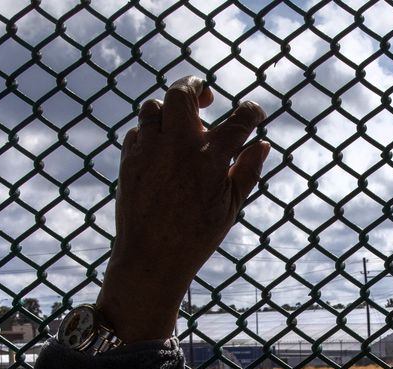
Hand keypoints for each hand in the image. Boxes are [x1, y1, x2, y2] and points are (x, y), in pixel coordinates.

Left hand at [96, 77, 270, 340]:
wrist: (151, 259)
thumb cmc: (196, 237)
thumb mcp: (230, 207)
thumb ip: (247, 171)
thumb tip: (263, 144)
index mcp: (210, 159)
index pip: (239, 120)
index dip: (251, 111)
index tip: (254, 114)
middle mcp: (178, 147)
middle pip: (183, 92)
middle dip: (196, 86)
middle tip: (205, 96)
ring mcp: (150, 151)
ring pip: (154, 106)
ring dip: (169, 109)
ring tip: (180, 123)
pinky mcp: (128, 160)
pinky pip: (137, 131)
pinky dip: (151, 133)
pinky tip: (163, 148)